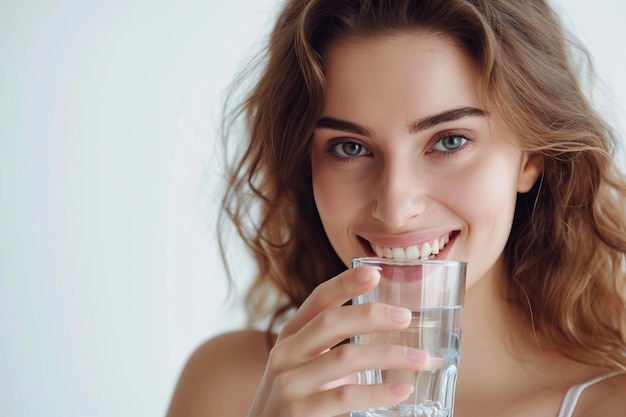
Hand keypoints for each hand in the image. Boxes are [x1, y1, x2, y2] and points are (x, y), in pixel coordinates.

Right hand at [245, 266, 429, 416]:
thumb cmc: (297, 398)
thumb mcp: (305, 364)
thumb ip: (333, 346)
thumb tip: (390, 328)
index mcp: (291, 336)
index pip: (317, 301)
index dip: (344, 283)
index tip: (374, 272)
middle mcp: (285, 354)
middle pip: (330, 323)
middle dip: (371, 315)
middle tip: (406, 316)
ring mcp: (289, 384)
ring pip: (344, 358)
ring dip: (389, 356)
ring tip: (422, 358)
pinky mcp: (300, 412)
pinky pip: (345, 396)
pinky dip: (378, 392)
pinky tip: (402, 390)